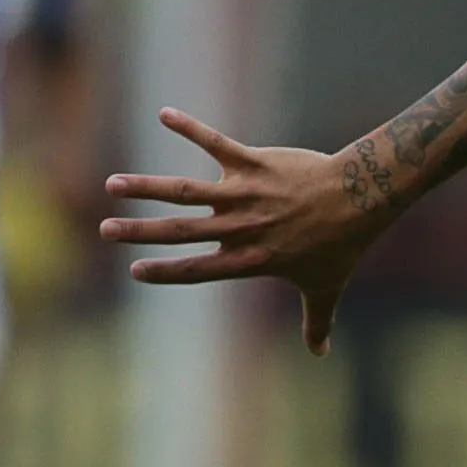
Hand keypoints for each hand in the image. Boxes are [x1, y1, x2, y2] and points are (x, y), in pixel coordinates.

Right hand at [99, 108, 384, 355]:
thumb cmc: (342, 246)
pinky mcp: (255, 163)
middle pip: (182, 231)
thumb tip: (320, 353)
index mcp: (251, 258)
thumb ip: (316, 321)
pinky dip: (190, 127)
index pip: (200, 270)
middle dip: (141, 231)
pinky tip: (164, 114)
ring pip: (187, 191)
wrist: (362, 197)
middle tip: (105, 230)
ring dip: (147, 186)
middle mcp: (242, 227)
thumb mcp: (326, 288)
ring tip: (113, 185)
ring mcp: (246, 194)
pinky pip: (216, 142)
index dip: (168, 272)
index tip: (135, 271)